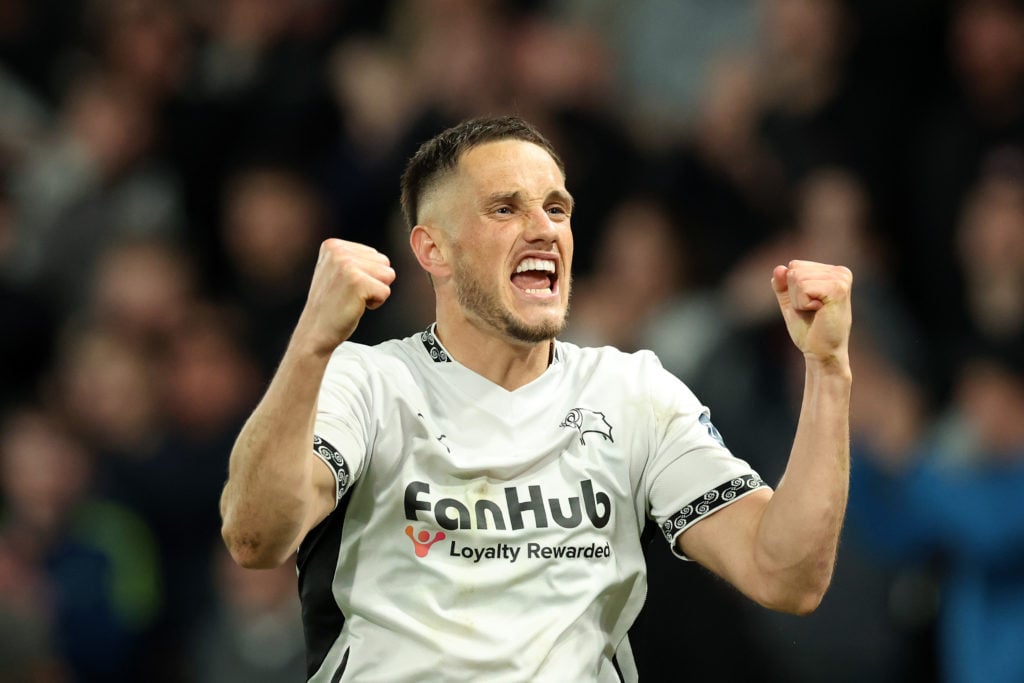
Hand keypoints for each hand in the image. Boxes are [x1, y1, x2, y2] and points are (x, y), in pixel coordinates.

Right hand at [296, 239, 395, 354]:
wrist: (315, 332)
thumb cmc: (331, 306)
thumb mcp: (336, 271)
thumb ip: (355, 258)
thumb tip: (382, 258)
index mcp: (333, 245)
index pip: (375, 255)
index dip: (367, 275)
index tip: (345, 286)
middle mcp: (338, 250)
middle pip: (384, 262)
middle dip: (374, 281)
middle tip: (349, 294)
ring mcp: (347, 265)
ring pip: (388, 275)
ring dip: (375, 292)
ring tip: (352, 298)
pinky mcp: (357, 282)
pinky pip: (386, 291)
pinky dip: (375, 303)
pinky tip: (355, 306)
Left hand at [771, 260, 851, 365]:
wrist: (821, 352)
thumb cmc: (808, 329)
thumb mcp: (790, 302)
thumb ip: (782, 284)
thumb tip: (780, 268)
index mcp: (832, 272)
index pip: (794, 265)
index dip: (792, 289)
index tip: (808, 305)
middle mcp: (840, 272)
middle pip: (794, 270)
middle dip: (794, 294)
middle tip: (811, 311)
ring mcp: (841, 279)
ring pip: (797, 278)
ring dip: (799, 300)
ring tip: (815, 312)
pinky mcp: (838, 289)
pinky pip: (803, 287)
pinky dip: (802, 303)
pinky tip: (819, 312)